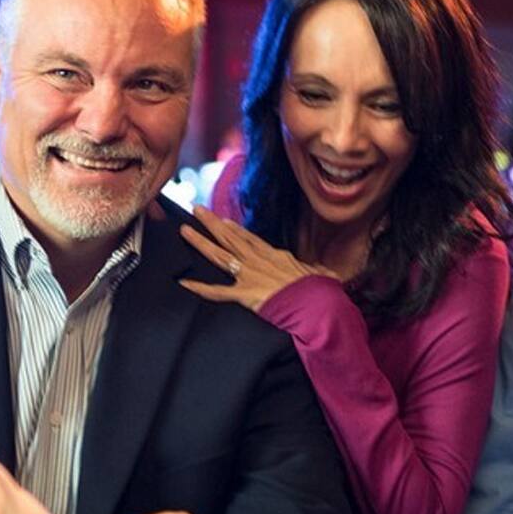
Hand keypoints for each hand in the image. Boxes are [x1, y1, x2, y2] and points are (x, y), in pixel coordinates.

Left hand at [178, 205, 333, 313]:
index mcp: (276, 256)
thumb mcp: (323, 277)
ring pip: (220, 255)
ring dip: (200, 242)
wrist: (316, 303)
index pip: (251, 239)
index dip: (236, 230)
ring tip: (185, 230)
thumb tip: (328, 275)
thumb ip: (320, 274)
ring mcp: (250, 275)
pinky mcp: (244, 293)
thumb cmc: (321, 291)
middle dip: (212, 223)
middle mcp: (258, 261)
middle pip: (230, 238)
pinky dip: (199, 288)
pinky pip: (217, 291)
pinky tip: (184, 282)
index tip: (224, 221)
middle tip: (196, 210)